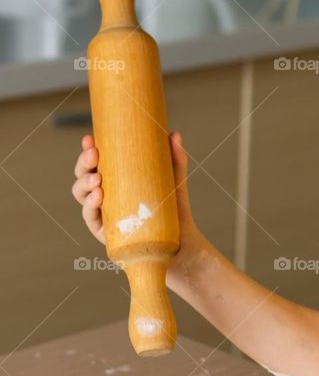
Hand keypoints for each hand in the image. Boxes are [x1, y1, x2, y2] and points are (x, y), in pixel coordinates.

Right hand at [72, 129, 199, 266]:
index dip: (88, 149)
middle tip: (94, 155)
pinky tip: (98, 196)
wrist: (182, 242)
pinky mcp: (104, 232)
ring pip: (81, 194)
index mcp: (115, 178)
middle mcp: (104, 194)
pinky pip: (90, 217)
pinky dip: (90, 205)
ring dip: (84, 183)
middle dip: (83, 163)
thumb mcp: (174, 180)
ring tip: (97, 179)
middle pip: (83, 175)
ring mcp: (102, 212)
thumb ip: (175, 158)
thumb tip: (175, 134)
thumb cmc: (174, 208)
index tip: (90, 138)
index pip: (95, 161)